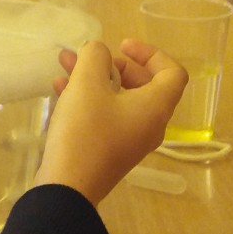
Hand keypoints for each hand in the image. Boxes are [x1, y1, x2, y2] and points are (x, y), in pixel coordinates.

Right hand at [34, 39, 187, 207]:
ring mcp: (131, 140)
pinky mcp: (111, 150)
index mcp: (156, 107)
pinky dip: (89, 99)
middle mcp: (150, 124)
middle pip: (145, 85)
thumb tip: (98, 53)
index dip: (151, 53)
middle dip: (115, 64)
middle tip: (92, 58)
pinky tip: (60, 89)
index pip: (173, 73)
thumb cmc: (85, 131)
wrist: (68, 187)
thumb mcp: (87, 84)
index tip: (122, 46)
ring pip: (120, 99)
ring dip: (96, 79)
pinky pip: (107, 116)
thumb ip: (95, 57)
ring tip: (65, 64)